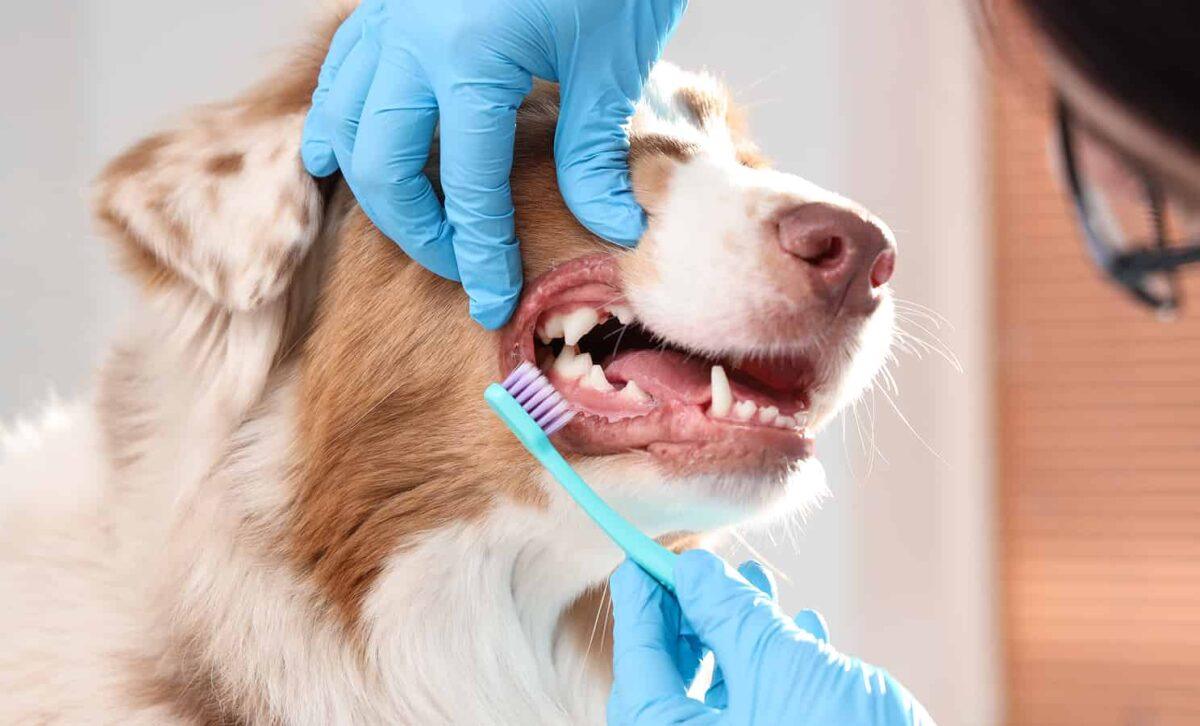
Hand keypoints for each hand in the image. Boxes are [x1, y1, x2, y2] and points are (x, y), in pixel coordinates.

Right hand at [302, 0, 686, 327]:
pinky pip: (343, 76)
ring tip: (416, 223)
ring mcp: (389, 18)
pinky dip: (344, 123)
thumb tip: (610, 226)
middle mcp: (409, 41)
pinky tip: (355, 153)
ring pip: (343, 124)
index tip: (492, 300)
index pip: (463, 187)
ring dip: (374, 186)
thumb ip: (593, 151)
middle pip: (381, 170)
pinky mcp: (387, 5)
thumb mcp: (610, 60)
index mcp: (468, 57)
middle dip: (418, 232)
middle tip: (463, 265)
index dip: (480, 253)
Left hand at [607, 551, 935, 724]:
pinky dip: (775, 666)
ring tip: (756, 580)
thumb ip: (730, 614)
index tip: (643, 556)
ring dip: (738, 631)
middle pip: (672, 678)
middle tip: (700, 566)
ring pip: (719, 691)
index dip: (641, 602)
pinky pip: (759, 710)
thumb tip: (694, 571)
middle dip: (691, 614)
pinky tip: (805, 627)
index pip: (639, 660)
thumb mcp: (779, 665)